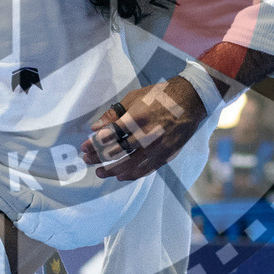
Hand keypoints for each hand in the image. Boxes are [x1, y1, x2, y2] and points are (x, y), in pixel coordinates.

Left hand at [81, 77, 206, 181]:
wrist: (190, 101)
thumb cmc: (159, 96)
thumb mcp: (134, 97)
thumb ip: (114, 114)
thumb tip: (95, 128)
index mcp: (137, 118)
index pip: (110, 136)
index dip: (94, 144)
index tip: (84, 148)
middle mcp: (147, 135)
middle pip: (117, 152)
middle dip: (99, 157)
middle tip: (87, 160)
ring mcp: (157, 147)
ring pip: (130, 165)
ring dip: (112, 170)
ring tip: (100, 172)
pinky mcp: (166, 155)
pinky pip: (146, 169)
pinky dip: (132, 174)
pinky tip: (120, 176)